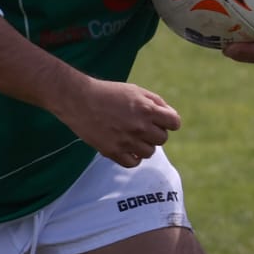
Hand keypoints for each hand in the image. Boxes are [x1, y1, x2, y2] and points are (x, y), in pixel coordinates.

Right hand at [57, 78, 181, 167]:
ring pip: (149, 152)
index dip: (169, 122)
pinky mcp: (113, 151)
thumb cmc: (108, 93)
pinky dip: (132, 157)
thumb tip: (170, 116)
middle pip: (162, 139)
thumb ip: (155, 102)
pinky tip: (125, 147)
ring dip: (143, 146)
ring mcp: (126, 141)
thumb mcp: (135, 90)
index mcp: (147, 109)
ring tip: (131, 136)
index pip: (174, 123)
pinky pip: (133, 163)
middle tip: (140, 127)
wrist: (78, 100)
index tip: (160, 121)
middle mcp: (139, 127)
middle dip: (154, 133)